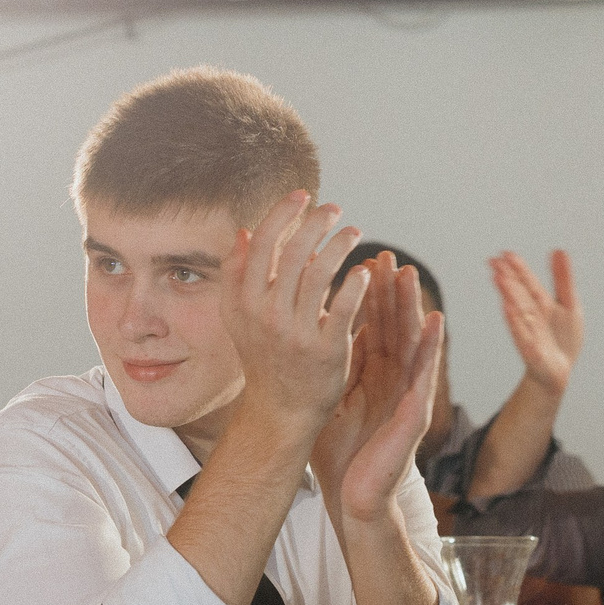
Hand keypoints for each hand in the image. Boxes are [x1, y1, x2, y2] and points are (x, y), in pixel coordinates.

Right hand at [222, 191, 368, 435]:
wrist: (280, 409)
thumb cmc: (264, 355)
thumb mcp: (239, 316)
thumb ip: (239, 274)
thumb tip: (245, 232)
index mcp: (244, 301)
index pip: (263, 243)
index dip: (284, 213)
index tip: (303, 196)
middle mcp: (267, 314)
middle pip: (294, 252)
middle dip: (317, 222)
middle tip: (334, 209)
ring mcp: (296, 333)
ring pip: (321, 273)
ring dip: (340, 245)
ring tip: (353, 232)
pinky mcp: (326, 350)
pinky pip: (345, 307)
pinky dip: (356, 282)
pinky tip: (365, 270)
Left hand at [313, 253, 444, 524]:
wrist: (355, 497)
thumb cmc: (340, 455)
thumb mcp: (328, 403)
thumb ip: (324, 372)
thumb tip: (302, 340)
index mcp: (370, 378)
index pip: (371, 328)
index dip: (368, 298)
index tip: (362, 262)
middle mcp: (391, 381)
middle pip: (392, 327)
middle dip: (390, 292)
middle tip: (386, 255)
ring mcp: (405, 394)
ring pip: (411, 342)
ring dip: (412, 307)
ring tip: (410, 273)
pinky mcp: (415, 412)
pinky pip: (425, 373)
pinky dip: (432, 346)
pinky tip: (436, 320)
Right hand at [489, 248, 581, 396]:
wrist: (559, 370)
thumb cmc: (562, 338)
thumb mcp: (570, 303)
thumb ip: (563, 278)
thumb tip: (558, 250)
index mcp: (541, 302)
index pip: (528, 281)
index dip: (518, 268)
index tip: (505, 254)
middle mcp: (532, 314)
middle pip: (519, 293)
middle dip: (508, 277)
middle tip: (494, 262)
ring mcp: (529, 331)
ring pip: (518, 309)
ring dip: (508, 294)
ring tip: (499, 278)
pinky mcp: (531, 348)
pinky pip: (522, 332)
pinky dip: (515, 320)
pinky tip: (508, 307)